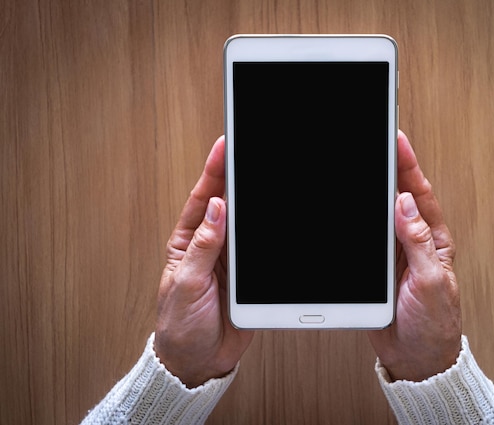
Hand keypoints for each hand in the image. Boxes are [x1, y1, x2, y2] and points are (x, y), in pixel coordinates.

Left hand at [154, 136, 253, 387]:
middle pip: (228, 203)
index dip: (214, 171)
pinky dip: (270, 234)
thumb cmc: (180, 325)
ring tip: (267, 173)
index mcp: (188, 242)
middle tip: (250, 148)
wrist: (199, 361)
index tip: (225, 146)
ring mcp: (232, 259)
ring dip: (257, 201)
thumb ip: (202, 248)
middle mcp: (211, 245)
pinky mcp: (250, 275)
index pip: (203, 198)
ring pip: (248, 223)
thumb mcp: (186, 285)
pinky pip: (262, 249)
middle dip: (238, 175)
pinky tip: (279, 219)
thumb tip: (216, 209)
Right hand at [368, 130, 461, 381]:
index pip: (418, 194)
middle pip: (395, 196)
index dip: (407, 165)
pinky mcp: (374, 268)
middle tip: (372, 139)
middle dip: (385, 166)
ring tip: (357, 164)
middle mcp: (412, 241)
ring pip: (376, 214)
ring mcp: (391, 253)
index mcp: (434, 239)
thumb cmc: (435, 325)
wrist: (416, 358)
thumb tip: (404, 204)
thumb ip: (419, 244)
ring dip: (367, 191)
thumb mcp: (432, 283)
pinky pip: (362, 239)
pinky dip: (353, 224)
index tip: (396, 139)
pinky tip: (346, 210)